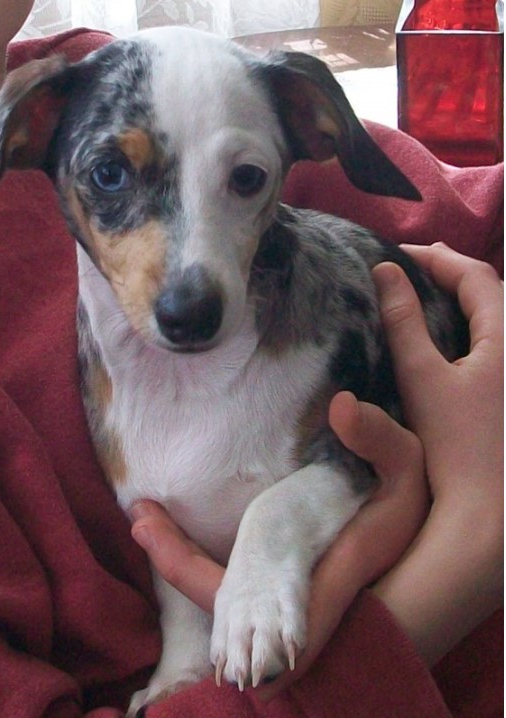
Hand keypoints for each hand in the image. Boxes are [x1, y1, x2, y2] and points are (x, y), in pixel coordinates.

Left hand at [130, 391, 427, 695]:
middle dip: (172, 561)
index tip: (145, 524)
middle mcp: (296, 599)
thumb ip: (381, 438)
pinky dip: (203, 562)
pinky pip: (234, 587)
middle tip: (140, 515)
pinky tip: (186, 529)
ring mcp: (290, 598)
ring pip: (223, 598)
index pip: (237, 594)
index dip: (187, 569)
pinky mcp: (289, 589)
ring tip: (148, 517)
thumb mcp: (409, 469)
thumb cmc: (413, 511)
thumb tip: (340, 406)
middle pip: (219, 601)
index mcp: (319, 575)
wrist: (430, 556)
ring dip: (180, 561)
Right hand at [371, 243, 502, 665]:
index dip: (436, 258)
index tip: (397, 253)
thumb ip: (403, 322)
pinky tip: (438, 340)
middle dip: (448, 273)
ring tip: (418, 294)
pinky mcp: (503, 394)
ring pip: (490, 318)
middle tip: (407, 267)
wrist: (489, 510)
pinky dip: (462, 328)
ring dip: (456, 300)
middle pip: (488, 292)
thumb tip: (384, 273)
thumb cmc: (457, 443)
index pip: (475, 276)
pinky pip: (488, 343)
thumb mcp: (423, 376)